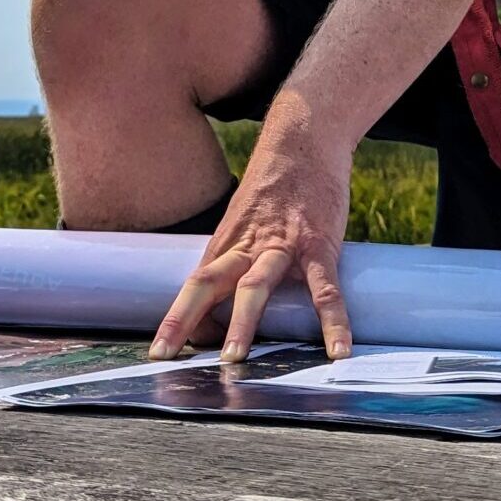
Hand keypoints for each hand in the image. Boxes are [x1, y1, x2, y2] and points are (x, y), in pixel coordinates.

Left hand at [148, 128, 353, 363]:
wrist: (305, 140)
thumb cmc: (275, 188)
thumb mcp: (245, 220)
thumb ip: (234, 260)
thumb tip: (221, 308)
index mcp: (228, 242)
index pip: (195, 284)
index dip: (177, 318)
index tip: (163, 352)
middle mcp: (248, 245)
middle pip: (208, 282)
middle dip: (186, 319)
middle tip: (169, 358)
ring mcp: (283, 244)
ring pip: (256, 285)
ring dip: (242, 322)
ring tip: (233, 360)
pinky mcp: (318, 244)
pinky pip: (324, 288)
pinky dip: (333, 320)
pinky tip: (338, 350)